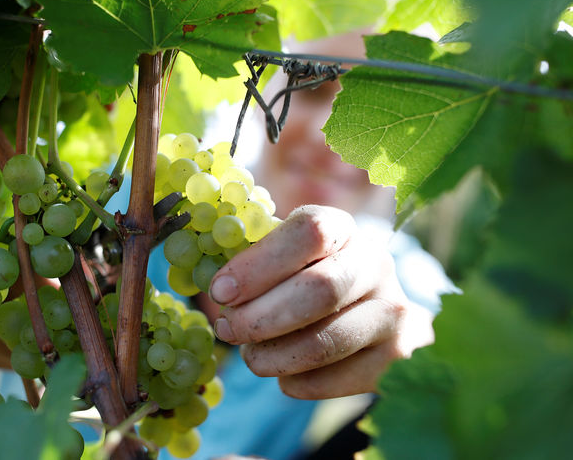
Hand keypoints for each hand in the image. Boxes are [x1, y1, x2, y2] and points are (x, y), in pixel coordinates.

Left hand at [208, 205, 434, 398]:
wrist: (374, 319)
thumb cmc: (306, 281)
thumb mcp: (285, 259)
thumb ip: (252, 262)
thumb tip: (214, 288)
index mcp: (342, 228)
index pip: (308, 233)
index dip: (257, 264)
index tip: (220, 292)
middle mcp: (376, 263)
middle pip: (318, 290)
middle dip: (260, 317)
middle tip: (226, 330)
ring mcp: (393, 312)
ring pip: (325, 341)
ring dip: (272, 355)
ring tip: (250, 356)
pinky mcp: (397, 359)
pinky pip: (334, 380)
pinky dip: (296, 383)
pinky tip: (284, 374)